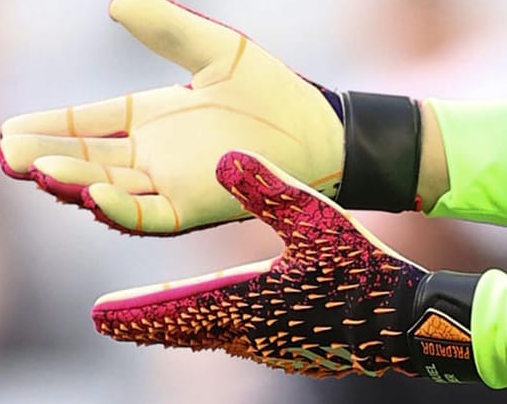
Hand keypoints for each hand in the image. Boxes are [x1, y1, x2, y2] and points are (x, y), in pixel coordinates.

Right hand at [0, 0, 344, 234]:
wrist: (321, 129)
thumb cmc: (273, 92)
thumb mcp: (217, 50)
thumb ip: (169, 29)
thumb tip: (117, 1)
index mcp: (153, 118)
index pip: (88, 124)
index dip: (50, 127)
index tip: (8, 130)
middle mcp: (153, 155)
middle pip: (86, 160)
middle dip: (45, 159)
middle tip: (5, 155)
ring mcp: (171, 184)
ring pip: (107, 189)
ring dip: (72, 181)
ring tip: (36, 170)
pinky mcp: (194, 207)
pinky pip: (147, 215)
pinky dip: (117, 208)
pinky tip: (90, 194)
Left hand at [92, 150, 479, 381]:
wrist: (408, 323)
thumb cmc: (364, 270)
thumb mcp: (318, 219)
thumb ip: (269, 189)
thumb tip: (223, 158)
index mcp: (248, 303)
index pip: (176, 311)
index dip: (135, 312)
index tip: (98, 315)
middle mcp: (251, 334)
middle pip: (186, 330)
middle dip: (147, 321)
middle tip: (110, 319)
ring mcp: (274, 346)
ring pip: (212, 336)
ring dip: (180, 323)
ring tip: (156, 315)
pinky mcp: (294, 347)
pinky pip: (240, 338)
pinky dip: (216, 327)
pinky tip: (226, 318)